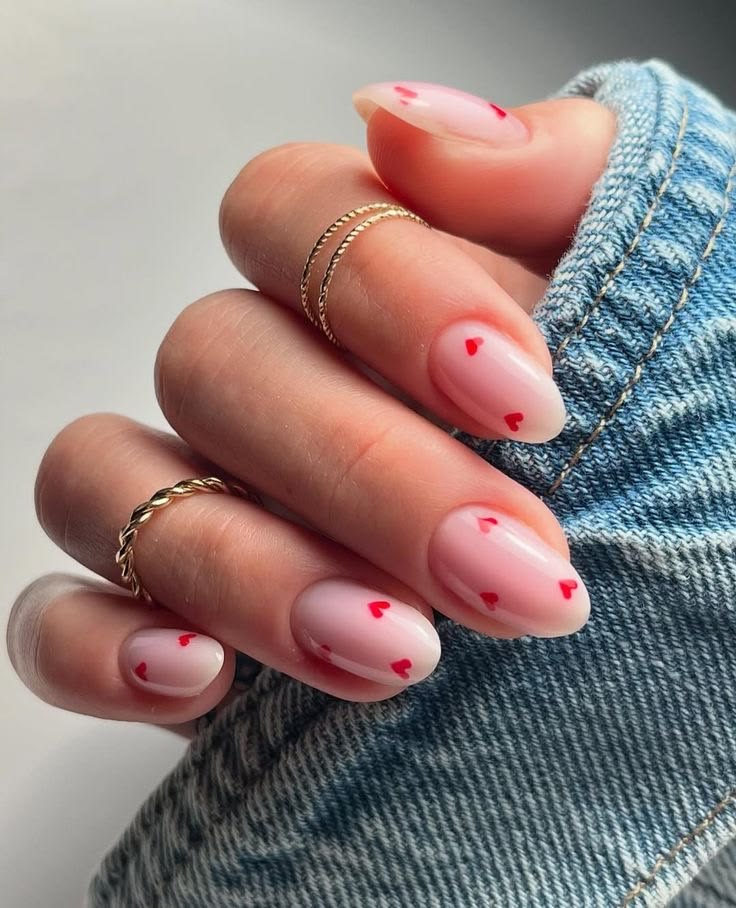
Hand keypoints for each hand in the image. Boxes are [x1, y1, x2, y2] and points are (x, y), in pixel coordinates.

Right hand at [7, 82, 615, 727]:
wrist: (655, 599)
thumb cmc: (652, 433)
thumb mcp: (640, 285)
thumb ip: (549, 180)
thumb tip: (411, 125)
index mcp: (351, 279)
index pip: (288, 210)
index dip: (387, 288)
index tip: (525, 400)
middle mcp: (254, 376)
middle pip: (212, 361)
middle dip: (361, 471)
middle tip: (503, 568)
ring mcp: (186, 496)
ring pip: (111, 484)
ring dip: (245, 569)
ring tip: (392, 649)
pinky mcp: (155, 622)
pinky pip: (59, 618)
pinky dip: (102, 648)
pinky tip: (199, 680)